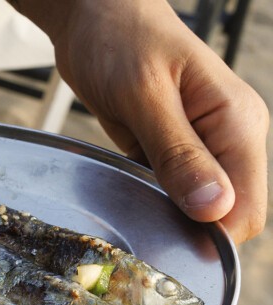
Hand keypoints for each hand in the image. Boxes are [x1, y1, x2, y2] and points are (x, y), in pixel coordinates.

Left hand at [16, 0, 268, 242]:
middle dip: (189, 232)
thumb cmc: (120, 41)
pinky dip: (152, 202)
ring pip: (198, 208)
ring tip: (131, 212)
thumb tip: (214, 207)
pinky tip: (127, 197)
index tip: (169, 245)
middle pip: (226, 214)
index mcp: (237, 123)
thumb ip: (178, 153)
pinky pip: (171, 193)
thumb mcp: (145, 97)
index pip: (247, 207)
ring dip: (167, 219)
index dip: (212, 236)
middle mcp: (227, 138)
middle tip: (140, 231)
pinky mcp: (172, 150)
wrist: (93, 16)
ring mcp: (201, 146)